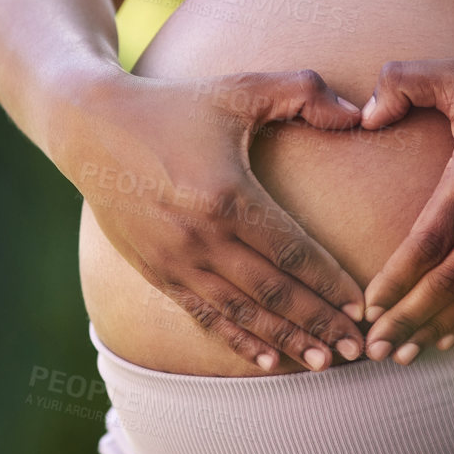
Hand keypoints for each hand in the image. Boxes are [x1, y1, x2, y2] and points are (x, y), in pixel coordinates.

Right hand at [60, 68, 367, 371]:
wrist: (91, 127)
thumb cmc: (174, 106)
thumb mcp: (239, 89)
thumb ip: (304, 91)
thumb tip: (360, 112)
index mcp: (228, 197)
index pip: (293, 252)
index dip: (331, 283)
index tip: (363, 306)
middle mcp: (202, 238)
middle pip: (274, 294)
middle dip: (320, 324)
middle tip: (358, 349)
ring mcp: (177, 260)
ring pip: (242, 315)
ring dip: (286, 342)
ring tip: (324, 363)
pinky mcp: (157, 272)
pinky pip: (205, 316)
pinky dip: (239, 341)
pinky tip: (269, 362)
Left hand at [355, 59, 453, 363]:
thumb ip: (403, 80)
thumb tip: (365, 115)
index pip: (429, 241)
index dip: (397, 279)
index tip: (369, 305)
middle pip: (448, 282)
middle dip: (408, 319)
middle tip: (372, 348)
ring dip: (437, 327)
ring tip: (401, 356)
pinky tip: (448, 337)